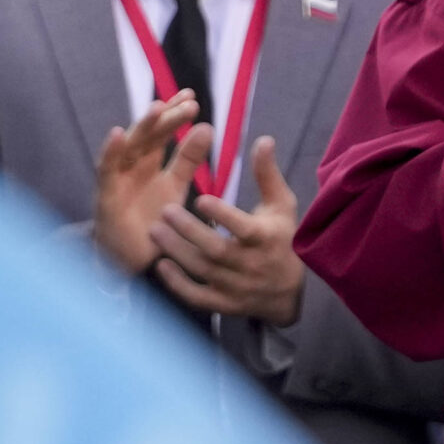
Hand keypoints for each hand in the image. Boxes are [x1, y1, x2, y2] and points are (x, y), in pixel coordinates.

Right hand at [91, 93, 212, 274]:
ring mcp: (116, 178)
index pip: (162, 132)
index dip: (174, 115)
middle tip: (187, 101)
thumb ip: (188, 158)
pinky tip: (117, 133)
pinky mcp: (105, 196)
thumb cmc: (152, 221)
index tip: (191, 97)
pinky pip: (105, 170)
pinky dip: (110, 151)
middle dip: (166, 117)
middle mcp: (131, 165)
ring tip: (157, 108)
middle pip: (148, 135)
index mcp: (148, 161)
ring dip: (141, 127)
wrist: (136, 263)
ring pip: (129, 146)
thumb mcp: (175, 186)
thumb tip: (207, 127)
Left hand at [149, 135, 306, 324]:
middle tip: (164, 210)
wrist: (290, 292)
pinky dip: (178, 285)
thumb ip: (267, 174)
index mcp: (266, 238)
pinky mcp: (224, 304)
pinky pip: (198, 297)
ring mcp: (236, 288)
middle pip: (217, 251)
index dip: (223, 215)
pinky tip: (161, 265)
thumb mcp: (281, 205)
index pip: (243, 228)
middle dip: (190, 232)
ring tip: (154, 231)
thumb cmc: (282, 237)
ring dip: (177, 252)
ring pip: (203, 272)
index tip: (202, 197)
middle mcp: (251, 265)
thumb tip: (264, 139)